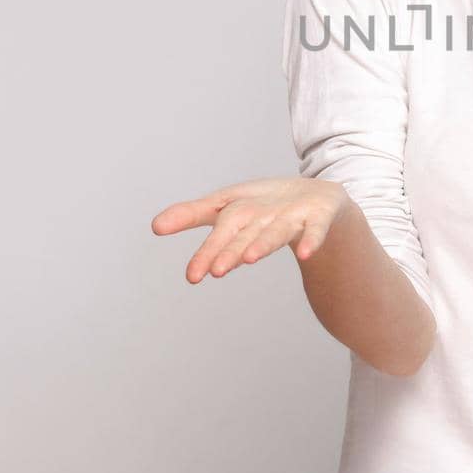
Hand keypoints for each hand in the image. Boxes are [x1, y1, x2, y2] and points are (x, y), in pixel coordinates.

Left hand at [150, 177, 347, 283]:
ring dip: (264, 242)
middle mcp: (264, 211)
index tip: (194, 276)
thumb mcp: (227, 208)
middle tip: (214, 270)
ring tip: (250, 258)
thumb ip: (192, 215)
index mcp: (241, 208)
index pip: (221, 230)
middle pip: (245, 230)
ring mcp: (292, 214)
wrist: (316, 196)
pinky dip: (312, 239)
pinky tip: (306, 254)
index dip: (208, 251)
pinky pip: (316, 229)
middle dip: (230, 248)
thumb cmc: (263, 206)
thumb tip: (153, 225)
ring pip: (277, 229)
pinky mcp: (318, 217)